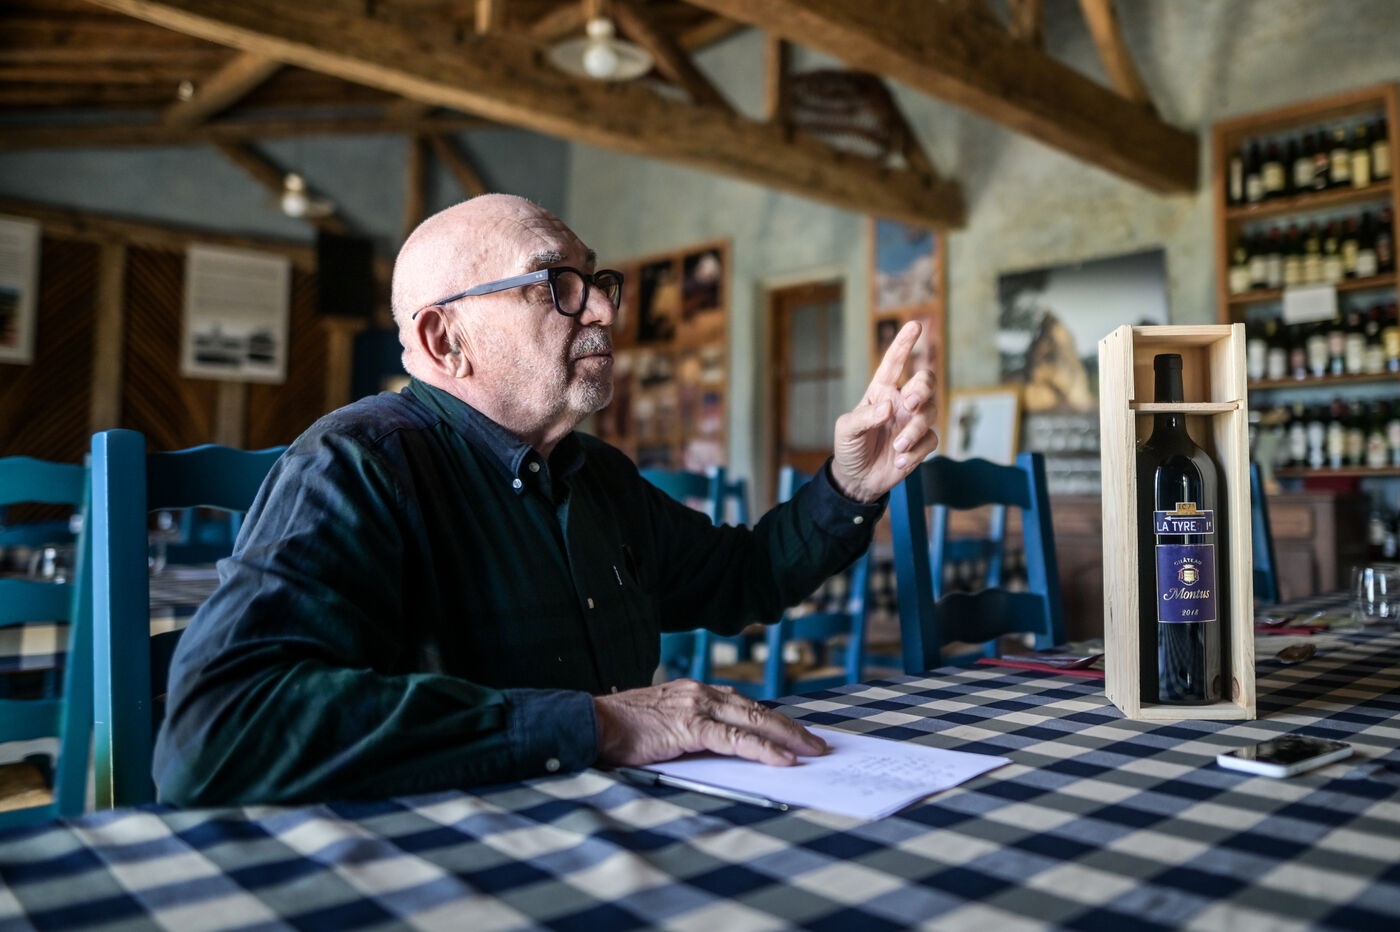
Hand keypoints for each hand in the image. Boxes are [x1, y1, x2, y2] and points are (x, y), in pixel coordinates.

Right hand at [594, 679, 827, 766]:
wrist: (593, 723)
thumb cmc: (624, 730)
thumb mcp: (667, 725)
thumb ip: (695, 731)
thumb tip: (728, 750)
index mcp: (697, 691)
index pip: (746, 704)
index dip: (773, 719)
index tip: (795, 733)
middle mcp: (702, 692)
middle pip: (759, 710)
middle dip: (792, 728)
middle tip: (818, 743)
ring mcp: (697, 706)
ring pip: (754, 721)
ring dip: (788, 737)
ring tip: (812, 751)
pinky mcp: (690, 726)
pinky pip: (735, 740)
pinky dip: (762, 749)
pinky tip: (783, 760)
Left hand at [830, 321, 939, 502]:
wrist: (857, 479)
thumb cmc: (850, 448)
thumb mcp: (846, 430)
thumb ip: (865, 417)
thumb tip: (888, 408)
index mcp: (880, 392)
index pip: (894, 363)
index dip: (904, 343)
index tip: (915, 325)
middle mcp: (900, 402)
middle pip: (925, 382)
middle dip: (922, 389)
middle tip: (909, 405)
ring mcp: (912, 422)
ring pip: (930, 412)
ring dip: (914, 430)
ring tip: (897, 447)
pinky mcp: (921, 444)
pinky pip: (930, 440)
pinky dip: (915, 452)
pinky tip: (898, 462)